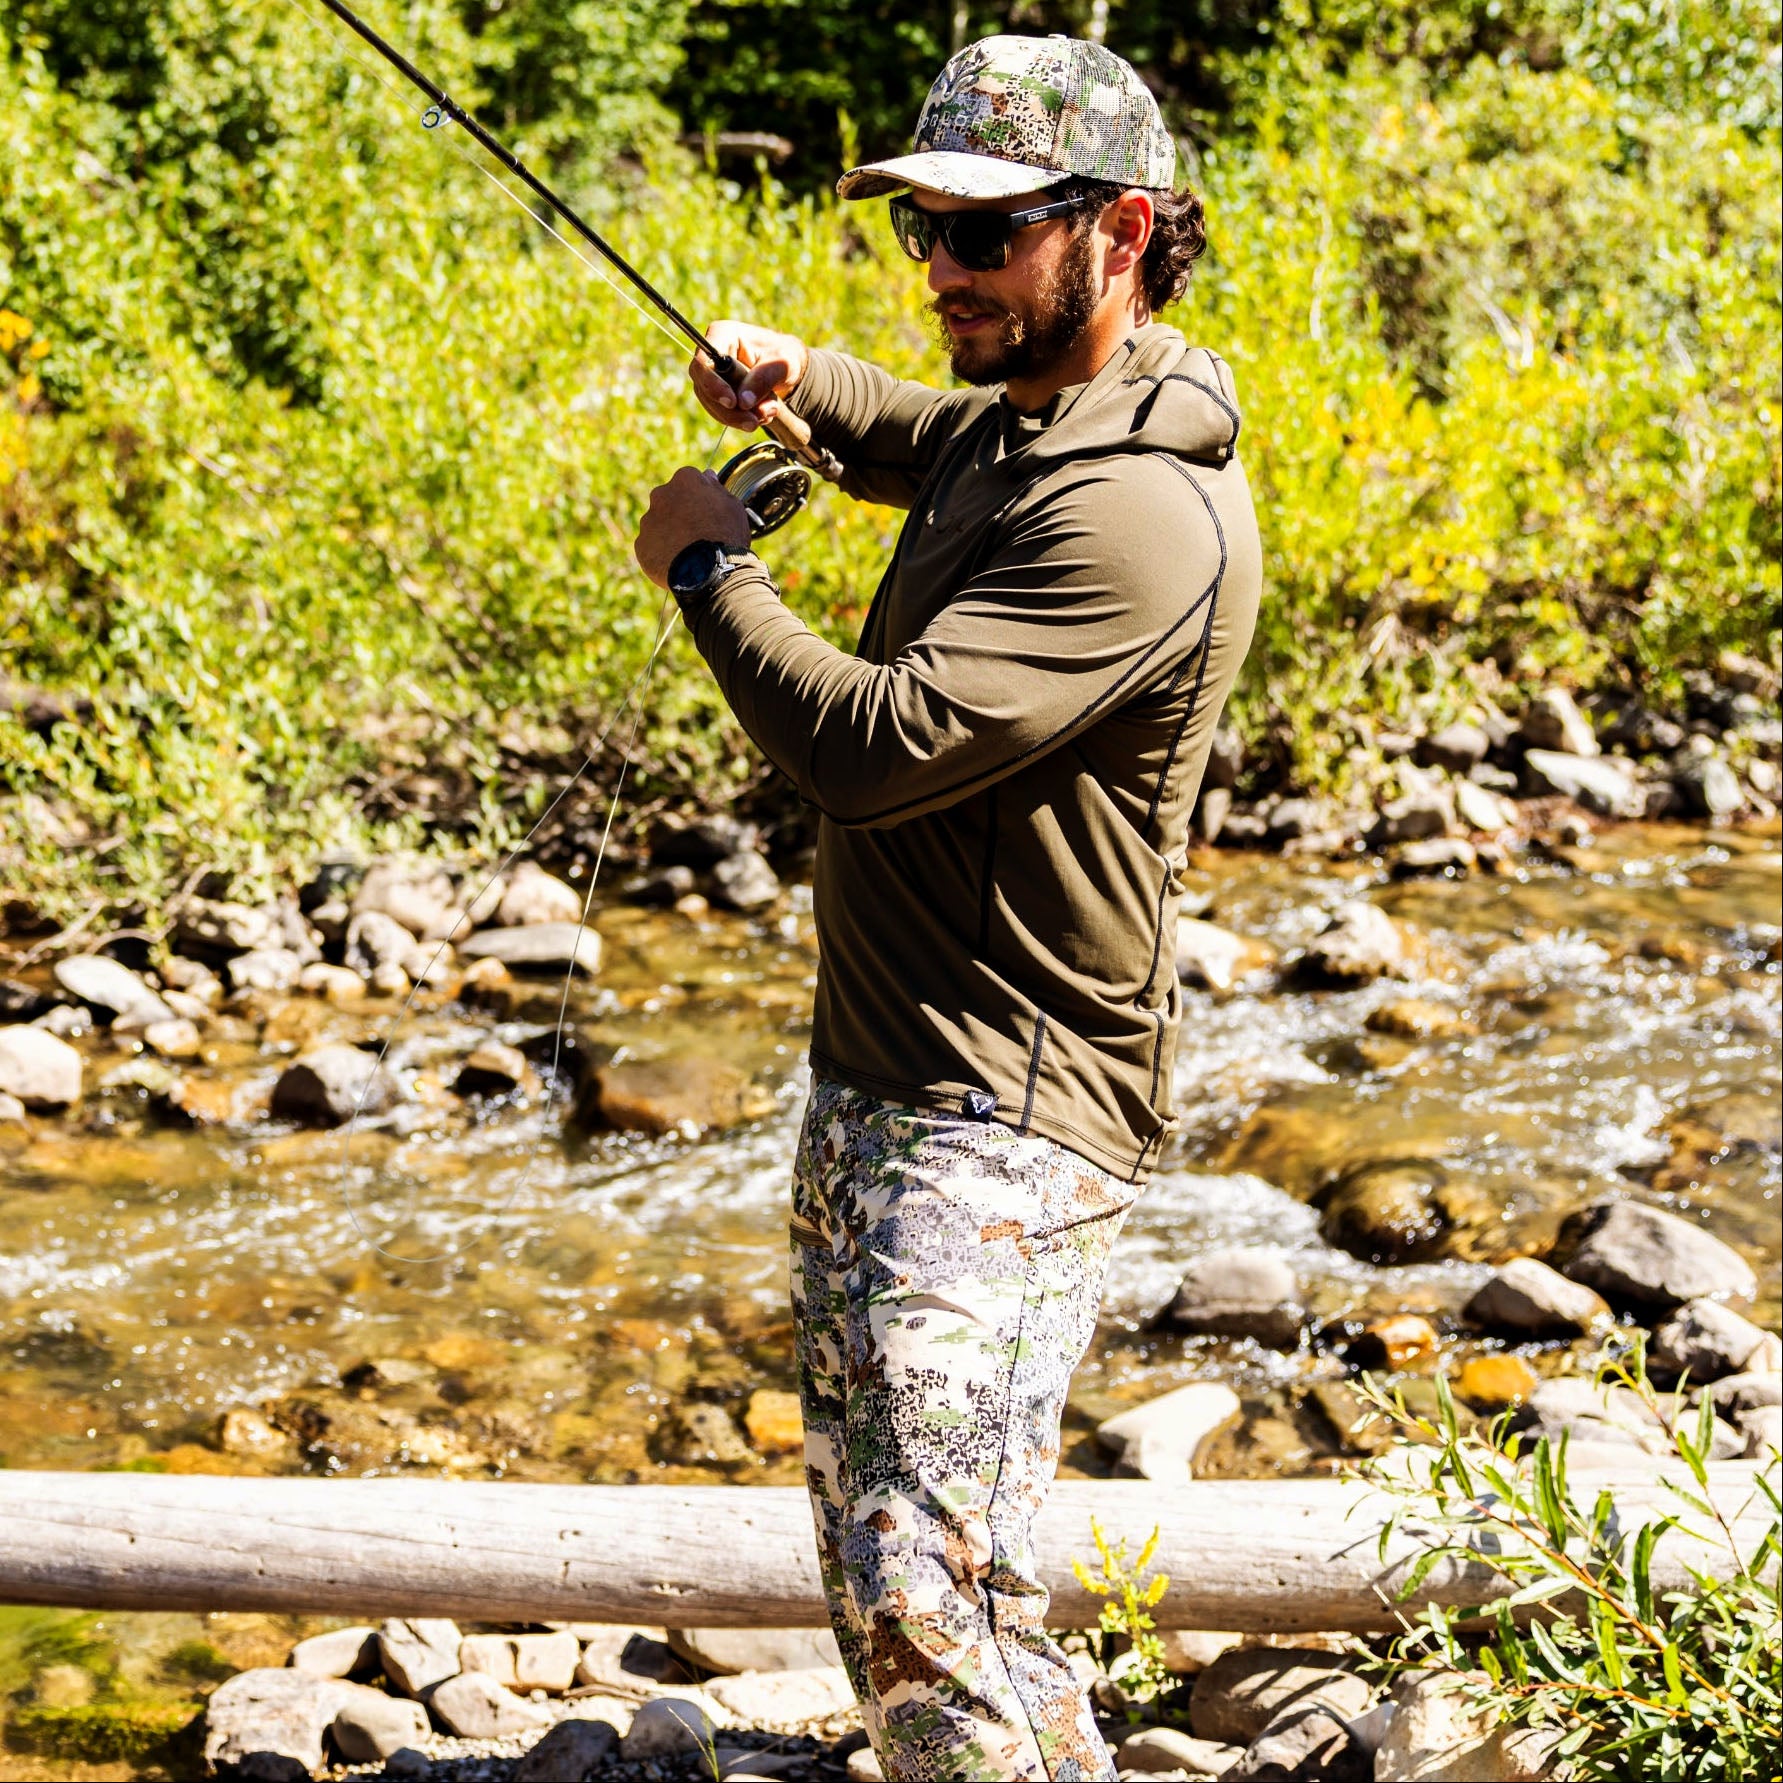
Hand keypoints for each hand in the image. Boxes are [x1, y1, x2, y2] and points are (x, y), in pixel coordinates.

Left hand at [633, 466, 752, 588]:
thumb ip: (717, 488)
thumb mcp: (732, 506)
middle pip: (669, 500)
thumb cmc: (726, 535)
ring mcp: (648, 520)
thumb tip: (708, 476)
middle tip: (696, 532)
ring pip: (658, 524)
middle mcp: (661, 494)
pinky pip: (651, 546)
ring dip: (669, 533)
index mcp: (684, 480)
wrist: (709, 571)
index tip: (707, 512)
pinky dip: (661, 553)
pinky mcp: (641, 544)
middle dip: (679, 512)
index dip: (699, 498)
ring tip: (688, 552)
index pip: (689, 481)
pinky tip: (677, 563)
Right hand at [689, 320, 809, 431]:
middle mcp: (712, 355)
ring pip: (712, 404)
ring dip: (737, 418)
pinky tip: (761, 415)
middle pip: (704, 387)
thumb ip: (763, 379)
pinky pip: (721, 412)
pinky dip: (740, 419)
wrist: (786, 369)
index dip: (713, 384)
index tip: (732, 403)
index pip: (704, 362)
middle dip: (729, 410)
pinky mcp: (718, 393)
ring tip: (765, 415)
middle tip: (753, 422)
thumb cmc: (784, 357)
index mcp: (723, 335)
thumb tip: (743, 402)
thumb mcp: (782, 364)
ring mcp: (712, 375)